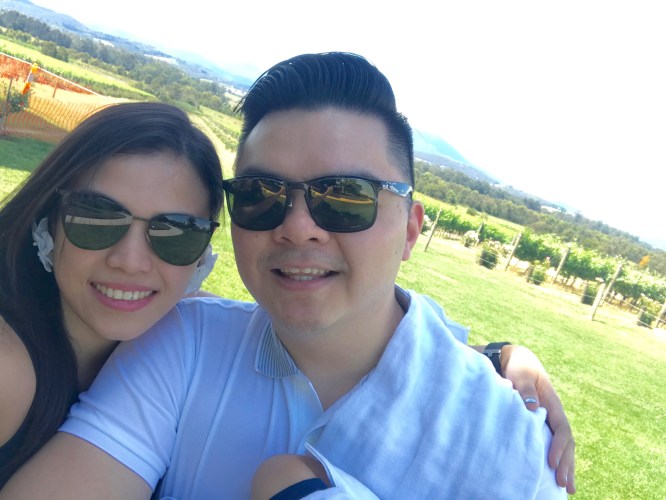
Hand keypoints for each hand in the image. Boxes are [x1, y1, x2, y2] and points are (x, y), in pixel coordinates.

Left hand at [500, 345, 575, 493]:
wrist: (516, 360)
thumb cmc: (519, 367)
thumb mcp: (521, 374)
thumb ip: (525, 389)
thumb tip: (533, 409)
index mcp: (553, 403)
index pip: (561, 429)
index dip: (559, 447)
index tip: (551, 463)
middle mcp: (555, 414)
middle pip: (567, 442)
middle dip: (567, 464)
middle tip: (564, 485)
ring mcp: (550, 420)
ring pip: (563, 446)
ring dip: (565, 466)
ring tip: (566, 488)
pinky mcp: (542, 423)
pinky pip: (553, 443)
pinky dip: (557, 459)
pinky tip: (554, 474)